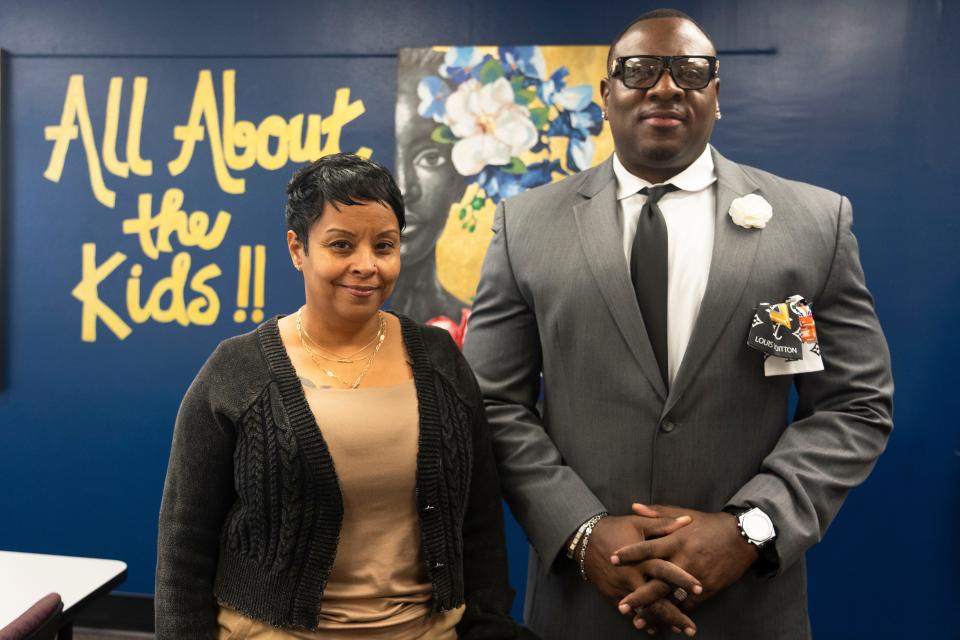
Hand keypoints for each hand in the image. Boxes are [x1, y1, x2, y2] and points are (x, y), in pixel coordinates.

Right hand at [579, 512, 701, 634]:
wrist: (584, 538)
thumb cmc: (614, 528)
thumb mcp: (638, 524)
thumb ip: (664, 524)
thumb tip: (687, 520)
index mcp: (641, 558)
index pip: (665, 570)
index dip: (682, 580)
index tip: (700, 589)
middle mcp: (631, 576)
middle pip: (656, 599)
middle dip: (675, 615)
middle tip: (692, 628)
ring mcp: (621, 588)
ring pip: (643, 610)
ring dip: (661, 621)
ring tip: (679, 630)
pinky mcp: (612, 594)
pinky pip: (629, 612)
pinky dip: (643, 620)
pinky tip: (656, 628)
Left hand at [611, 504, 758, 619]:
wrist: (741, 537)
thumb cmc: (708, 524)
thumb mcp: (683, 514)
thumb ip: (656, 513)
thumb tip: (633, 506)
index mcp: (676, 540)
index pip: (648, 547)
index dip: (630, 554)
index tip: (612, 559)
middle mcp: (684, 560)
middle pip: (658, 580)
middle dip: (640, 595)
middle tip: (622, 605)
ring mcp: (696, 577)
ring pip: (672, 598)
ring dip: (655, 611)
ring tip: (638, 621)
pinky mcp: (707, 589)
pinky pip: (689, 604)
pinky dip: (676, 613)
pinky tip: (664, 623)